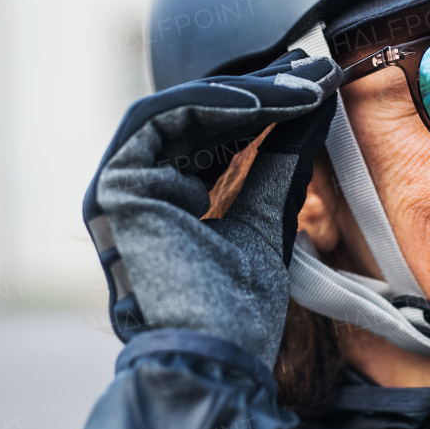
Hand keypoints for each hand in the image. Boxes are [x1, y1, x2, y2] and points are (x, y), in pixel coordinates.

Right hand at [83, 50, 340, 367]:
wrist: (216, 357)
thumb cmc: (238, 306)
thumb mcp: (266, 215)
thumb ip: (279, 161)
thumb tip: (312, 104)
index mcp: (166, 198)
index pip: (215, 134)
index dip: (265, 106)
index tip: (315, 87)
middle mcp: (138, 187)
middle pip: (198, 116)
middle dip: (261, 90)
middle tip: (313, 72)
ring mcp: (119, 186)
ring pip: (180, 109)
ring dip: (245, 94)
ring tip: (300, 87)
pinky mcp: (114, 185)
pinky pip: (162, 119)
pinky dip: (213, 104)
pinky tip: (264, 102)